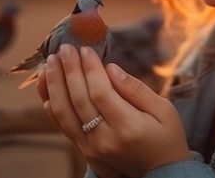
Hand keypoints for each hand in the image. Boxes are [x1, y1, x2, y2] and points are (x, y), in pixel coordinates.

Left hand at [38, 44, 191, 177]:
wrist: (161, 172)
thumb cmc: (166, 137)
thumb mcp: (164, 110)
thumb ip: (136, 90)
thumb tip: (111, 69)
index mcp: (129, 128)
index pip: (101, 93)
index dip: (90, 69)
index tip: (86, 49)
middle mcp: (105, 140)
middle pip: (79, 100)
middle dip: (69, 70)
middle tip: (64, 48)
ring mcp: (92, 148)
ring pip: (64, 113)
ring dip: (54, 85)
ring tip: (50, 62)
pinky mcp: (84, 150)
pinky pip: (62, 126)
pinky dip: (52, 105)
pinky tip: (47, 86)